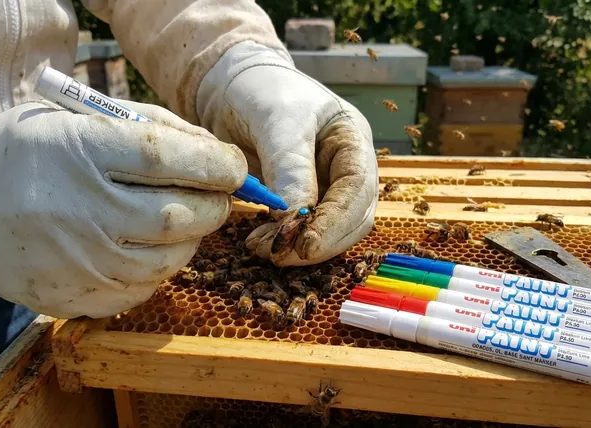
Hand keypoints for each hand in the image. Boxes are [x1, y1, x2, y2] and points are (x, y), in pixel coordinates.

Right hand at [0, 101, 246, 317]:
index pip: (168, 158)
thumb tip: (222, 159)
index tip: (234, 167)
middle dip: (213, 205)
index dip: (216, 163)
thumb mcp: (80, 118)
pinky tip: (144, 246)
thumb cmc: (31, 153)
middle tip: (214, 194)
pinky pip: (145, 289)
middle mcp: (79, 212)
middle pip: (180, 216)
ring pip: (171, 259)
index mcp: (79, 152)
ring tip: (176, 217)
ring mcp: (78, 263)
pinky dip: (160, 267)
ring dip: (190, 238)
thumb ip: (155, 129)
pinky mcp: (75, 299)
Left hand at [198, 41, 378, 265]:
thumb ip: (289, 166)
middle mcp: (346, 168)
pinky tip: (259, 241)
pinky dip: (284, 241)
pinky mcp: (299, 200)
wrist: (232, 86)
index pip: (358, 191)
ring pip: (329, 230)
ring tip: (263, 248)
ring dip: (299, 246)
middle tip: (279, 254)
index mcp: (353, 140)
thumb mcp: (277, 121)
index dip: (336, 223)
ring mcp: (325, 186)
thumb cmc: (261, 90)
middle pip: (352, 219)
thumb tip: (294, 218)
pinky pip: (302, 229)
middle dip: (318, 241)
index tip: (305, 245)